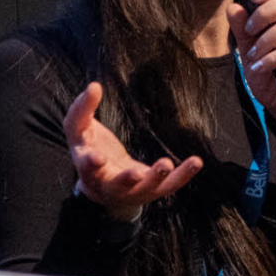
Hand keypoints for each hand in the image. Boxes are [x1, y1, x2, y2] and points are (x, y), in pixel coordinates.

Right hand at [64, 82, 200, 220]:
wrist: (103, 188)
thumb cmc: (90, 150)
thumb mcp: (78, 131)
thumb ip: (82, 109)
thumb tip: (94, 85)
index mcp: (89, 169)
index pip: (87, 166)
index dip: (91, 163)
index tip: (96, 158)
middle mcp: (110, 183)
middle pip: (118, 184)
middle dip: (127, 179)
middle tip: (136, 173)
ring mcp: (134, 190)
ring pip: (146, 188)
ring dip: (156, 177)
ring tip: (166, 163)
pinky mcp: (153, 190)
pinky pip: (170, 185)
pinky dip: (184, 175)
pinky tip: (196, 161)